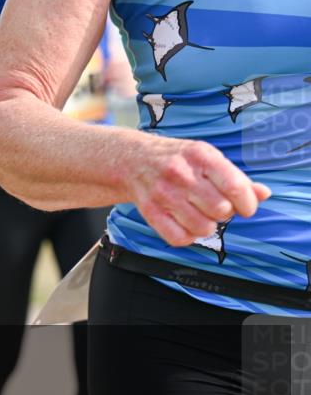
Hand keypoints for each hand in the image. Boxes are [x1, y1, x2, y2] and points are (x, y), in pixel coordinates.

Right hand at [126, 138, 271, 246]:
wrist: (132, 160)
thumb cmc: (178, 159)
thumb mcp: (207, 158)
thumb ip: (236, 177)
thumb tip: (263, 194)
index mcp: (200, 156)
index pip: (235, 187)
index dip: (248, 204)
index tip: (245, 207)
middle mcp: (181, 173)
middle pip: (221, 210)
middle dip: (225, 213)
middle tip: (216, 206)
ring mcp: (163, 193)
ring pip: (203, 227)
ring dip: (207, 226)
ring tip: (201, 215)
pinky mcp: (150, 212)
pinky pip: (179, 238)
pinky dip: (188, 236)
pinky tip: (186, 224)